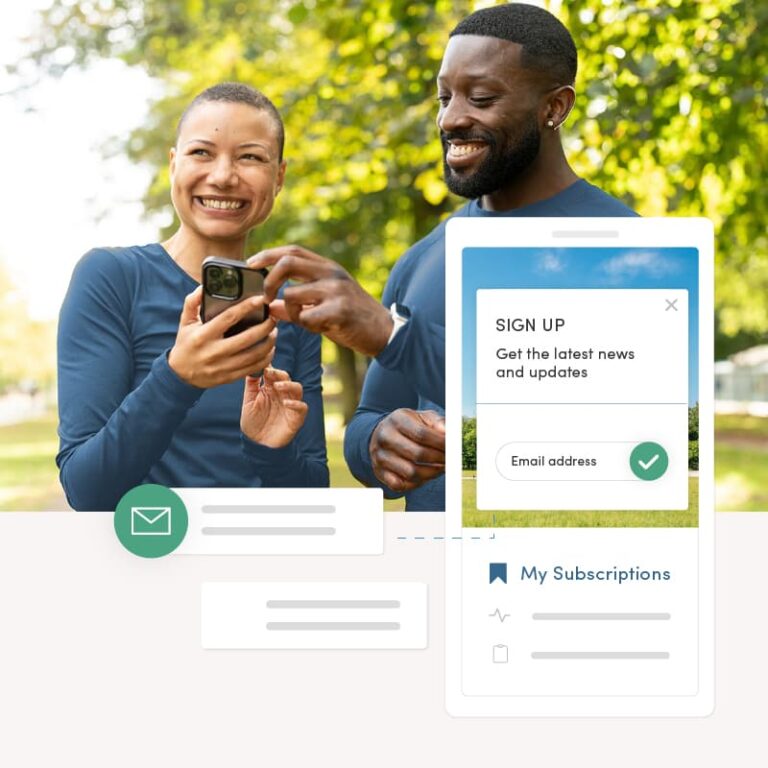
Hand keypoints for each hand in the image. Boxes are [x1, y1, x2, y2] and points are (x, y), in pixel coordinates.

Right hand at [168, 286, 276, 387]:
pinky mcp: (230, 377)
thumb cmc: (186, 343)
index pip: (229, 317)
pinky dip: (266, 358)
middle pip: (247, 337)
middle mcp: (214, 352)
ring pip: (254, 354)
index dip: (247, 307)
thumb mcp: (185, 322)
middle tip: (273, 317)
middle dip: (265, 326)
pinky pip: (254, 368)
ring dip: (269, 342)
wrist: (179, 375)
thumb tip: (204, 286)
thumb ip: (193, 302)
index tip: (261, 299)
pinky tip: (270, 348)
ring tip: (274, 332)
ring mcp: (223, 366)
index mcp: (203, 335)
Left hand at [240, 367, 307, 447]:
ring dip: (289, 385)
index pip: (273, 373)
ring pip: (297, 388)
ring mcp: (290, 404)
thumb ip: (251, 385)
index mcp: (270, 388)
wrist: (257, 444)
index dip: (269, 367)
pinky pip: (302, 407)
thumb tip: (252, 367)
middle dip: (278, 373)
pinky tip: (286, 403)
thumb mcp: (248, 402)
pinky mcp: (297, 417)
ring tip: (277, 386)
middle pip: (286, 377)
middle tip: (269, 372)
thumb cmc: (252, 422)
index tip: (262, 363)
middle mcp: (281, 394)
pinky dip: (296, 403)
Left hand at [246, 245, 392, 356]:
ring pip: (292, 295)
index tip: (251, 264)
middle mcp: (332, 273)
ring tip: (305, 320)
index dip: (268, 254)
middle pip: (288, 263)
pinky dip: (306, 325)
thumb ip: (296, 305)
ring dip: (289, 311)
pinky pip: (306, 317)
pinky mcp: (340, 310)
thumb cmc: (351, 318)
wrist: (384, 332)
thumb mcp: (324, 305)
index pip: (293, 251)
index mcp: (328, 267)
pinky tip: (320, 327)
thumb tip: (269, 307)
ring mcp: (337, 290)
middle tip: (266, 298)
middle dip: (269, 280)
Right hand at [370, 409, 444, 491]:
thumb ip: (438, 423)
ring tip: (441, 468)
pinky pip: (401, 485)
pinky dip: (417, 484)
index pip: (422, 434)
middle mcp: (385, 437)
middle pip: (418, 454)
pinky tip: (425, 476)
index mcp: (397, 420)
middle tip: (451, 460)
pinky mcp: (380, 473)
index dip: (441, 443)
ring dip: (432, 473)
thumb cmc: (409, 426)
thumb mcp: (422, 418)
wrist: (381, 434)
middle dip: (440, 459)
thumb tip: (449, 434)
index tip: (454, 448)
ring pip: (411, 472)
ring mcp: (380, 457)